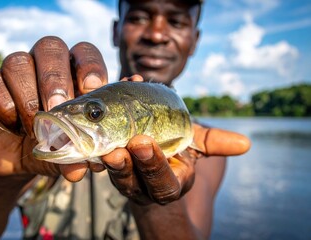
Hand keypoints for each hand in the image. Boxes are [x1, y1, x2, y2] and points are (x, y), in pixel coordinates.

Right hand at [0, 36, 107, 182]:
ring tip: (35, 126)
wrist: (21, 161)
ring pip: (17, 62)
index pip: (84, 51)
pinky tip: (13, 125)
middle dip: (54, 79)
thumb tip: (105, 148)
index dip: (89, 64)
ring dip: (27, 96)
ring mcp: (16, 72)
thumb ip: (89, 147)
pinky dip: (4, 105)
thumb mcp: (76, 149)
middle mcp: (45, 63)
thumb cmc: (57, 146)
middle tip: (57, 108)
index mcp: (74, 71)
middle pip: (50, 47)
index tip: (90, 89)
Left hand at [102, 115, 250, 204]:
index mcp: (168, 185)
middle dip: (126, 164)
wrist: (156, 151)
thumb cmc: (179, 150)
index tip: (144, 144)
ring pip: (110, 170)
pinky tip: (101, 108)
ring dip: (106, 152)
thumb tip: (245, 143)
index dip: (152, 166)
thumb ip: (215, 144)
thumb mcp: (197, 146)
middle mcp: (142, 185)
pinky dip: (99, 131)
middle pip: (131, 180)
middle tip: (122, 143)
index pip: (160, 183)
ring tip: (102, 131)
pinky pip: (100, 151)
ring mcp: (121, 176)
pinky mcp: (106, 164)